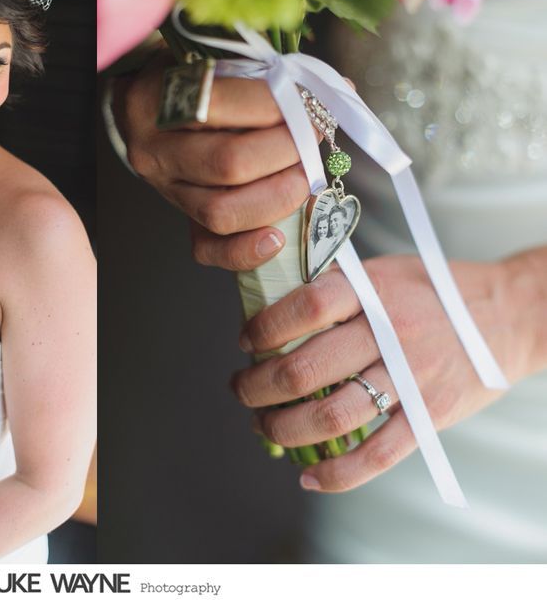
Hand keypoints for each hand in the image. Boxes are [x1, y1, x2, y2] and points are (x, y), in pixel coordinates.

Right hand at [115, 50, 316, 270]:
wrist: (149, 105)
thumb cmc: (194, 75)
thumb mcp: (216, 57)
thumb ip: (265, 71)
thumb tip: (335, 90)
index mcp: (157, 99)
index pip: (223, 104)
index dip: (279, 103)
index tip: (311, 99)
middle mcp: (153, 149)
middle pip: (230, 163)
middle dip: (288, 150)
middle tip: (313, 135)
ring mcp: (164, 188)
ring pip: (223, 211)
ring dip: (279, 195)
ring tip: (303, 174)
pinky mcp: (180, 217)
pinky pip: (209, 250)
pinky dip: (247, 250)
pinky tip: (278, 237)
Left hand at [230, 255, 538, 491]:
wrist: (509, 314)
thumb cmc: (434, 291)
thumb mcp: (383, 272)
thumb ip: (335, 289)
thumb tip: (271, 313)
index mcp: (372, 292)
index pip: (304, 308)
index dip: (264, 329)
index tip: (246, 343)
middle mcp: (388, 333)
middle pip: (305, 369)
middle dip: (257, 387)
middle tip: (242, 391)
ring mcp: (411, 377)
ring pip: (331, 415)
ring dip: (284, 427)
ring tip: (264, 425)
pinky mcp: (430, 415)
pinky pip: (377, 454)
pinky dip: (337, 473)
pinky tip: (309, 476)